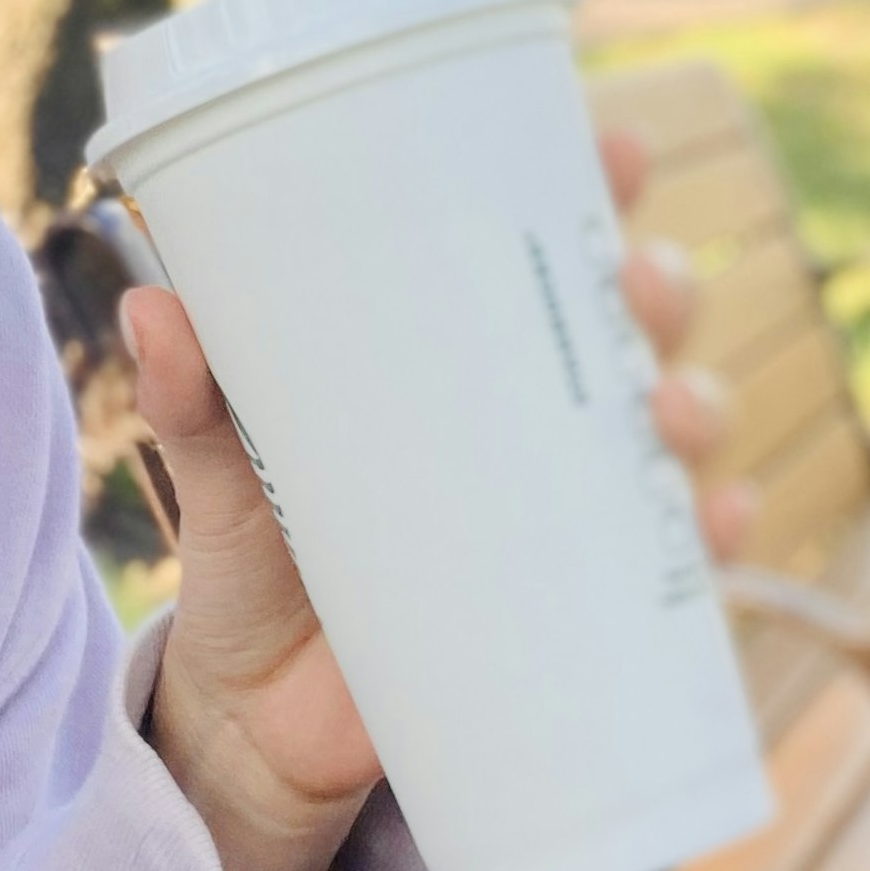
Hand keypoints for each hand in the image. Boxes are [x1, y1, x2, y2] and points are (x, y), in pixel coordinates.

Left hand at [125, 123, 744, 870]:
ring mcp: (559, 511)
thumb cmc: (252, 559)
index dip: (595, 185)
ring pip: (666, 431)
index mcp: (448, 355)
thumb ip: (194, 398)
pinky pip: (671, 565)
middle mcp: (525, 417)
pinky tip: (718, 522)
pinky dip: (710, 538)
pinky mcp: (569, 606)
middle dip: (659, 291)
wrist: (256, 722)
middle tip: (637, 287)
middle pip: (628, 325)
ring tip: (670, 412)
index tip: (615, 148)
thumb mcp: (219, 471)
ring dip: (696, 405)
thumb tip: (151, 309)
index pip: (539, 243)